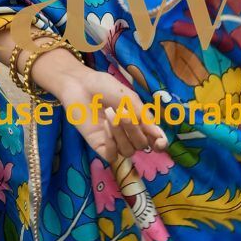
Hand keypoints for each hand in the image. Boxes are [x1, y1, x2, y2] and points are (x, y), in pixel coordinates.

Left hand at [28, 51, 168, 164]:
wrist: (80, 85)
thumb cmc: (105, 87)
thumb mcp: (129, 98)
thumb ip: (143, 116)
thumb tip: (159, 134)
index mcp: (140, 122)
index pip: (155, 140)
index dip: (161, 144)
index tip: (160, 142)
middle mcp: (129, 134)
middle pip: (142, 145)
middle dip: (134, 130)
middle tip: (123, 112)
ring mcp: (114, 142)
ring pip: (128, 151)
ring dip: (121, 134)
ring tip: (110, 114)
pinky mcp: (99, 146)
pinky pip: (112, 155)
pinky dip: (111, 142)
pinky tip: (105, 127)